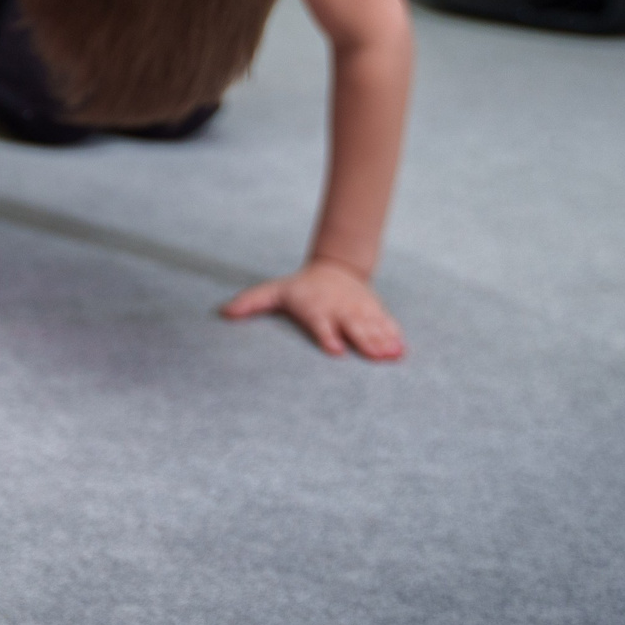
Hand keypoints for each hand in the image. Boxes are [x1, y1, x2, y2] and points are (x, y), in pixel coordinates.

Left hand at [220, 257, 403, 359]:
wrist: (334, 267)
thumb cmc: (299, 288)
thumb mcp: (274, 291)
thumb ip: (250, 302)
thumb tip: (223, 312)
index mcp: (315, 308)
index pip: (321, 323)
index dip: (327, 335)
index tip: (335, 350)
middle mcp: (339, 310)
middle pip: (352, 327)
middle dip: (364, 341)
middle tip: (376, 357)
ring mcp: (359, 311)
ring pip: (372, 327)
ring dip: (382, 341)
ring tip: (392, 356)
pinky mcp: (374, 311)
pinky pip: (386, 324)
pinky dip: (394, 336)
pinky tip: (401, 350)